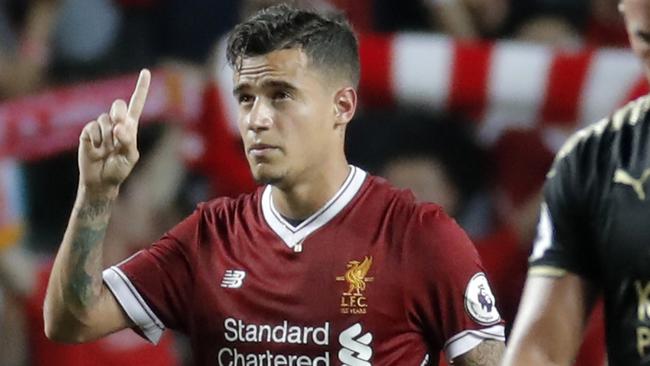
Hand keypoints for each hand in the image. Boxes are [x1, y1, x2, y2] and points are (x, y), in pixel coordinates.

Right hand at [78, 69, 150, 194]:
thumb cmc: (119, 169)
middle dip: (119, 114)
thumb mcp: (129, 156)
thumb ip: (128, 140)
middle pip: (119, 105)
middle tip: (118, 128)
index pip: (137, 103)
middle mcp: (116, 123)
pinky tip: (96, 149)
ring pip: (105, 120)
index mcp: (130, 127)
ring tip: (107, 150)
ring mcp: (101, 127)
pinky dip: (96, 140)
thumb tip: (118, 126)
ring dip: (108, 136)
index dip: (141, 87)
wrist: (100, 180)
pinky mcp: (87, 132)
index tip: (146, 71)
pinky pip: (92, 128)